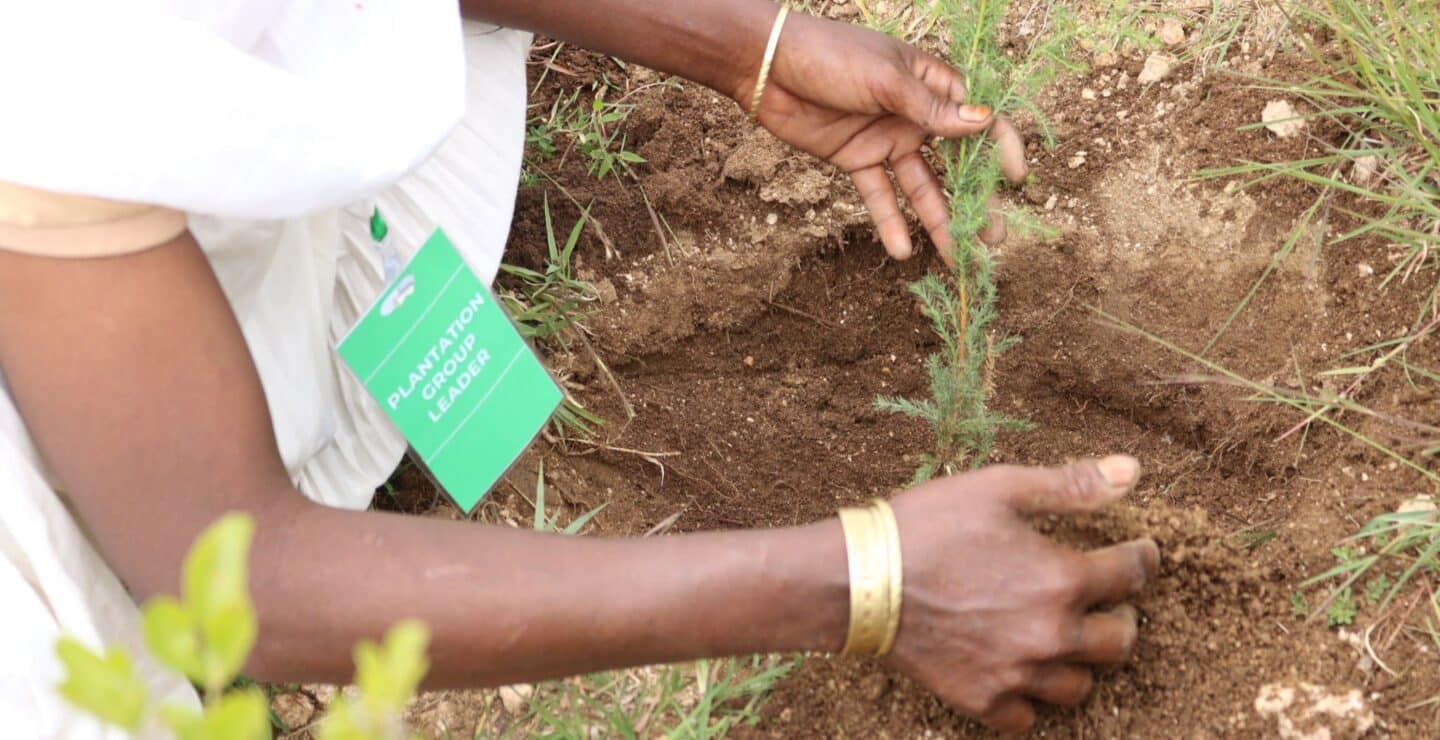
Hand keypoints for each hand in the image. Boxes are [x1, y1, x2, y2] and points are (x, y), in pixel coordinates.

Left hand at [740, 12, 1027, 263]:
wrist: (767, 65)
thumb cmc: (831, 56)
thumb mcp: (886, 80)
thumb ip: (931, 109)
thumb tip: (983, 123)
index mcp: (931, 84)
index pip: (978, 119)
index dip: (1001, 148)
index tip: (1016, 180)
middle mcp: (915, 114)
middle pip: (955, 162)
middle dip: (975, 199)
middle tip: (993, 237)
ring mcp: (887, 139)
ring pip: (922, 186)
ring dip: (939, 220)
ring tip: (958, 256)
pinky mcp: (857, 159)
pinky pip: (880, 195)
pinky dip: (890, 222)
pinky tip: (902, 251)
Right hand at [885, 456, 1158, 733]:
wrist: (859, 581)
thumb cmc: (927, 526)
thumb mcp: (998, 488)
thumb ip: (1070, 484)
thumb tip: (1132, 470)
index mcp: (1062, 579)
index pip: (1132, 574)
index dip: (1142, 559)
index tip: (1140, 552)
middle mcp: (1051, 635)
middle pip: (1120, 642)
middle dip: (1122, 617)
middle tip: (1107, 603)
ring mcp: (1017, 674)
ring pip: (1080, 685)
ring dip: (1082, 661)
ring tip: (1066, 639)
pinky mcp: (982, 699)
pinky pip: (1029, 716)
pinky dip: (1031, 698)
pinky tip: (1021, 671)